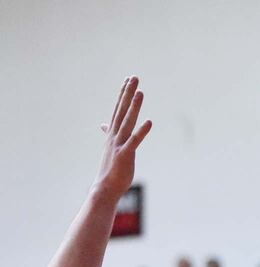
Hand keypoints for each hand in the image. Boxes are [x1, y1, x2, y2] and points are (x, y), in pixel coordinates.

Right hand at [95, 77, 151, 199]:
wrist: (105, 189)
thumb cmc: (110, 170)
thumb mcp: (110, 148)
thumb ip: (109, 134)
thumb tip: (103, 125)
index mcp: (112, 134)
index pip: (118, 110)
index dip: (122, 94)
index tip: (127, 80)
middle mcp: (114, 137)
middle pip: (122, 111)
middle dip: (128, 94)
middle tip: (134, 77)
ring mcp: (119, 145)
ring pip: (128, 122)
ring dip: (134, 107)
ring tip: (140, 92)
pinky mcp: (125, 156)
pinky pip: (135, 142)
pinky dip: (142, 132)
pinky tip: (150, 122)